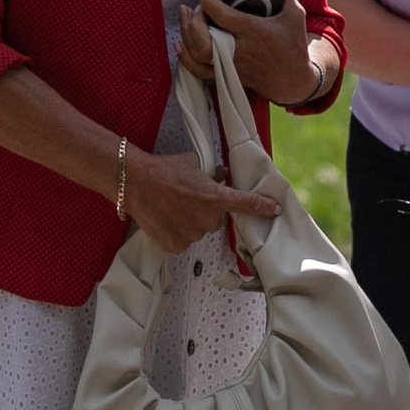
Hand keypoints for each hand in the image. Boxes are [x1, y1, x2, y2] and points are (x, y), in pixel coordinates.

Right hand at [124, 144, 277, 256]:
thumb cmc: (163, 171)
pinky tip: (165, 220)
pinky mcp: (175, 245)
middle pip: (215, 220)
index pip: (247, 204)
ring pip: (198, 231)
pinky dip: (176, 233)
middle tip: (187, 200)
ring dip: (189, 223)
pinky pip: (182, 242)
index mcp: (215, 198)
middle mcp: (206, 219)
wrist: (135, 182)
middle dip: (205, 211)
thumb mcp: (193, 164)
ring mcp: (191, 234)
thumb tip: (220, 174)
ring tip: (172, 208)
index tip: (274, 210)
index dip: (263, 207)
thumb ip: (211, 174)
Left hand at [182, 0, 316, 106]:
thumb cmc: (293, 48)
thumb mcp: (296, 17)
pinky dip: (186, 58)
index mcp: (254, 31)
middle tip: (194, 7)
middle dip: (193, 20)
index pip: (222, 14)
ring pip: (197, 53)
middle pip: (203, 38)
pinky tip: (180, 44)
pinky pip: (199, 71)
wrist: (293, 81)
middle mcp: (239, 49)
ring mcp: (230, 64)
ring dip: (185, 34)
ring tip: (185, 17)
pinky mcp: (226, 74)